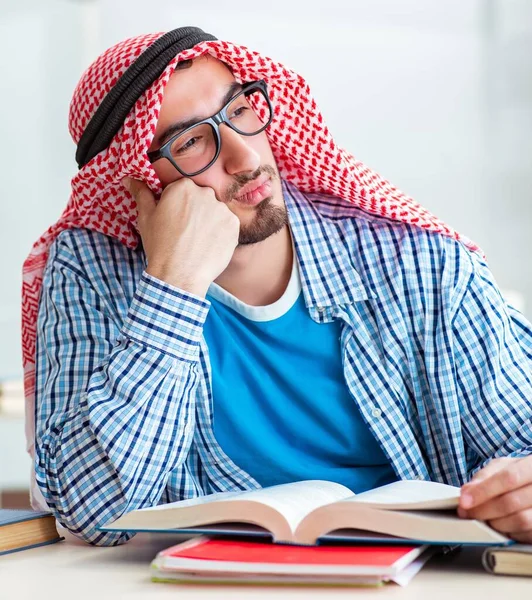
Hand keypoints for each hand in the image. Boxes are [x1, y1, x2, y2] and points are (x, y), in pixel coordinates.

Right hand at [123, 177, 239, 296]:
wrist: (179, 275)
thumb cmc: (160, 246)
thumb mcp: (146, 217)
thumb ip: (142, 193)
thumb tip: (130, 178)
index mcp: (183, 187)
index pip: (182, 190)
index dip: (177, 205)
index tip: (174, 219)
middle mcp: (206, 194)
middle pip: (201, 199)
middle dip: (195, 212)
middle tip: (185, 232)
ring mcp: (222, 210)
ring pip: (215, 212)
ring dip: (209, 222)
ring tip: (197, 241)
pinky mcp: (234, 226)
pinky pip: (227, 225)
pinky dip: (220, 234)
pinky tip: (208, 245)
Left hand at [458, 456, 531, 541]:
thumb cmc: (518, 474)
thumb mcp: (502, 467)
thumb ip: (484, 476)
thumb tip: (466, 492)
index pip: (508, 478)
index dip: (483, 491)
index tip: (464, 502)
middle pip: (511, 502)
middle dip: (483, 510)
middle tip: (467, 513)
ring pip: (520, 521)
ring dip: (495, 522)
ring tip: (485, 517)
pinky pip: (526, 535)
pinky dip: (509, 532)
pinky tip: (502, 524)